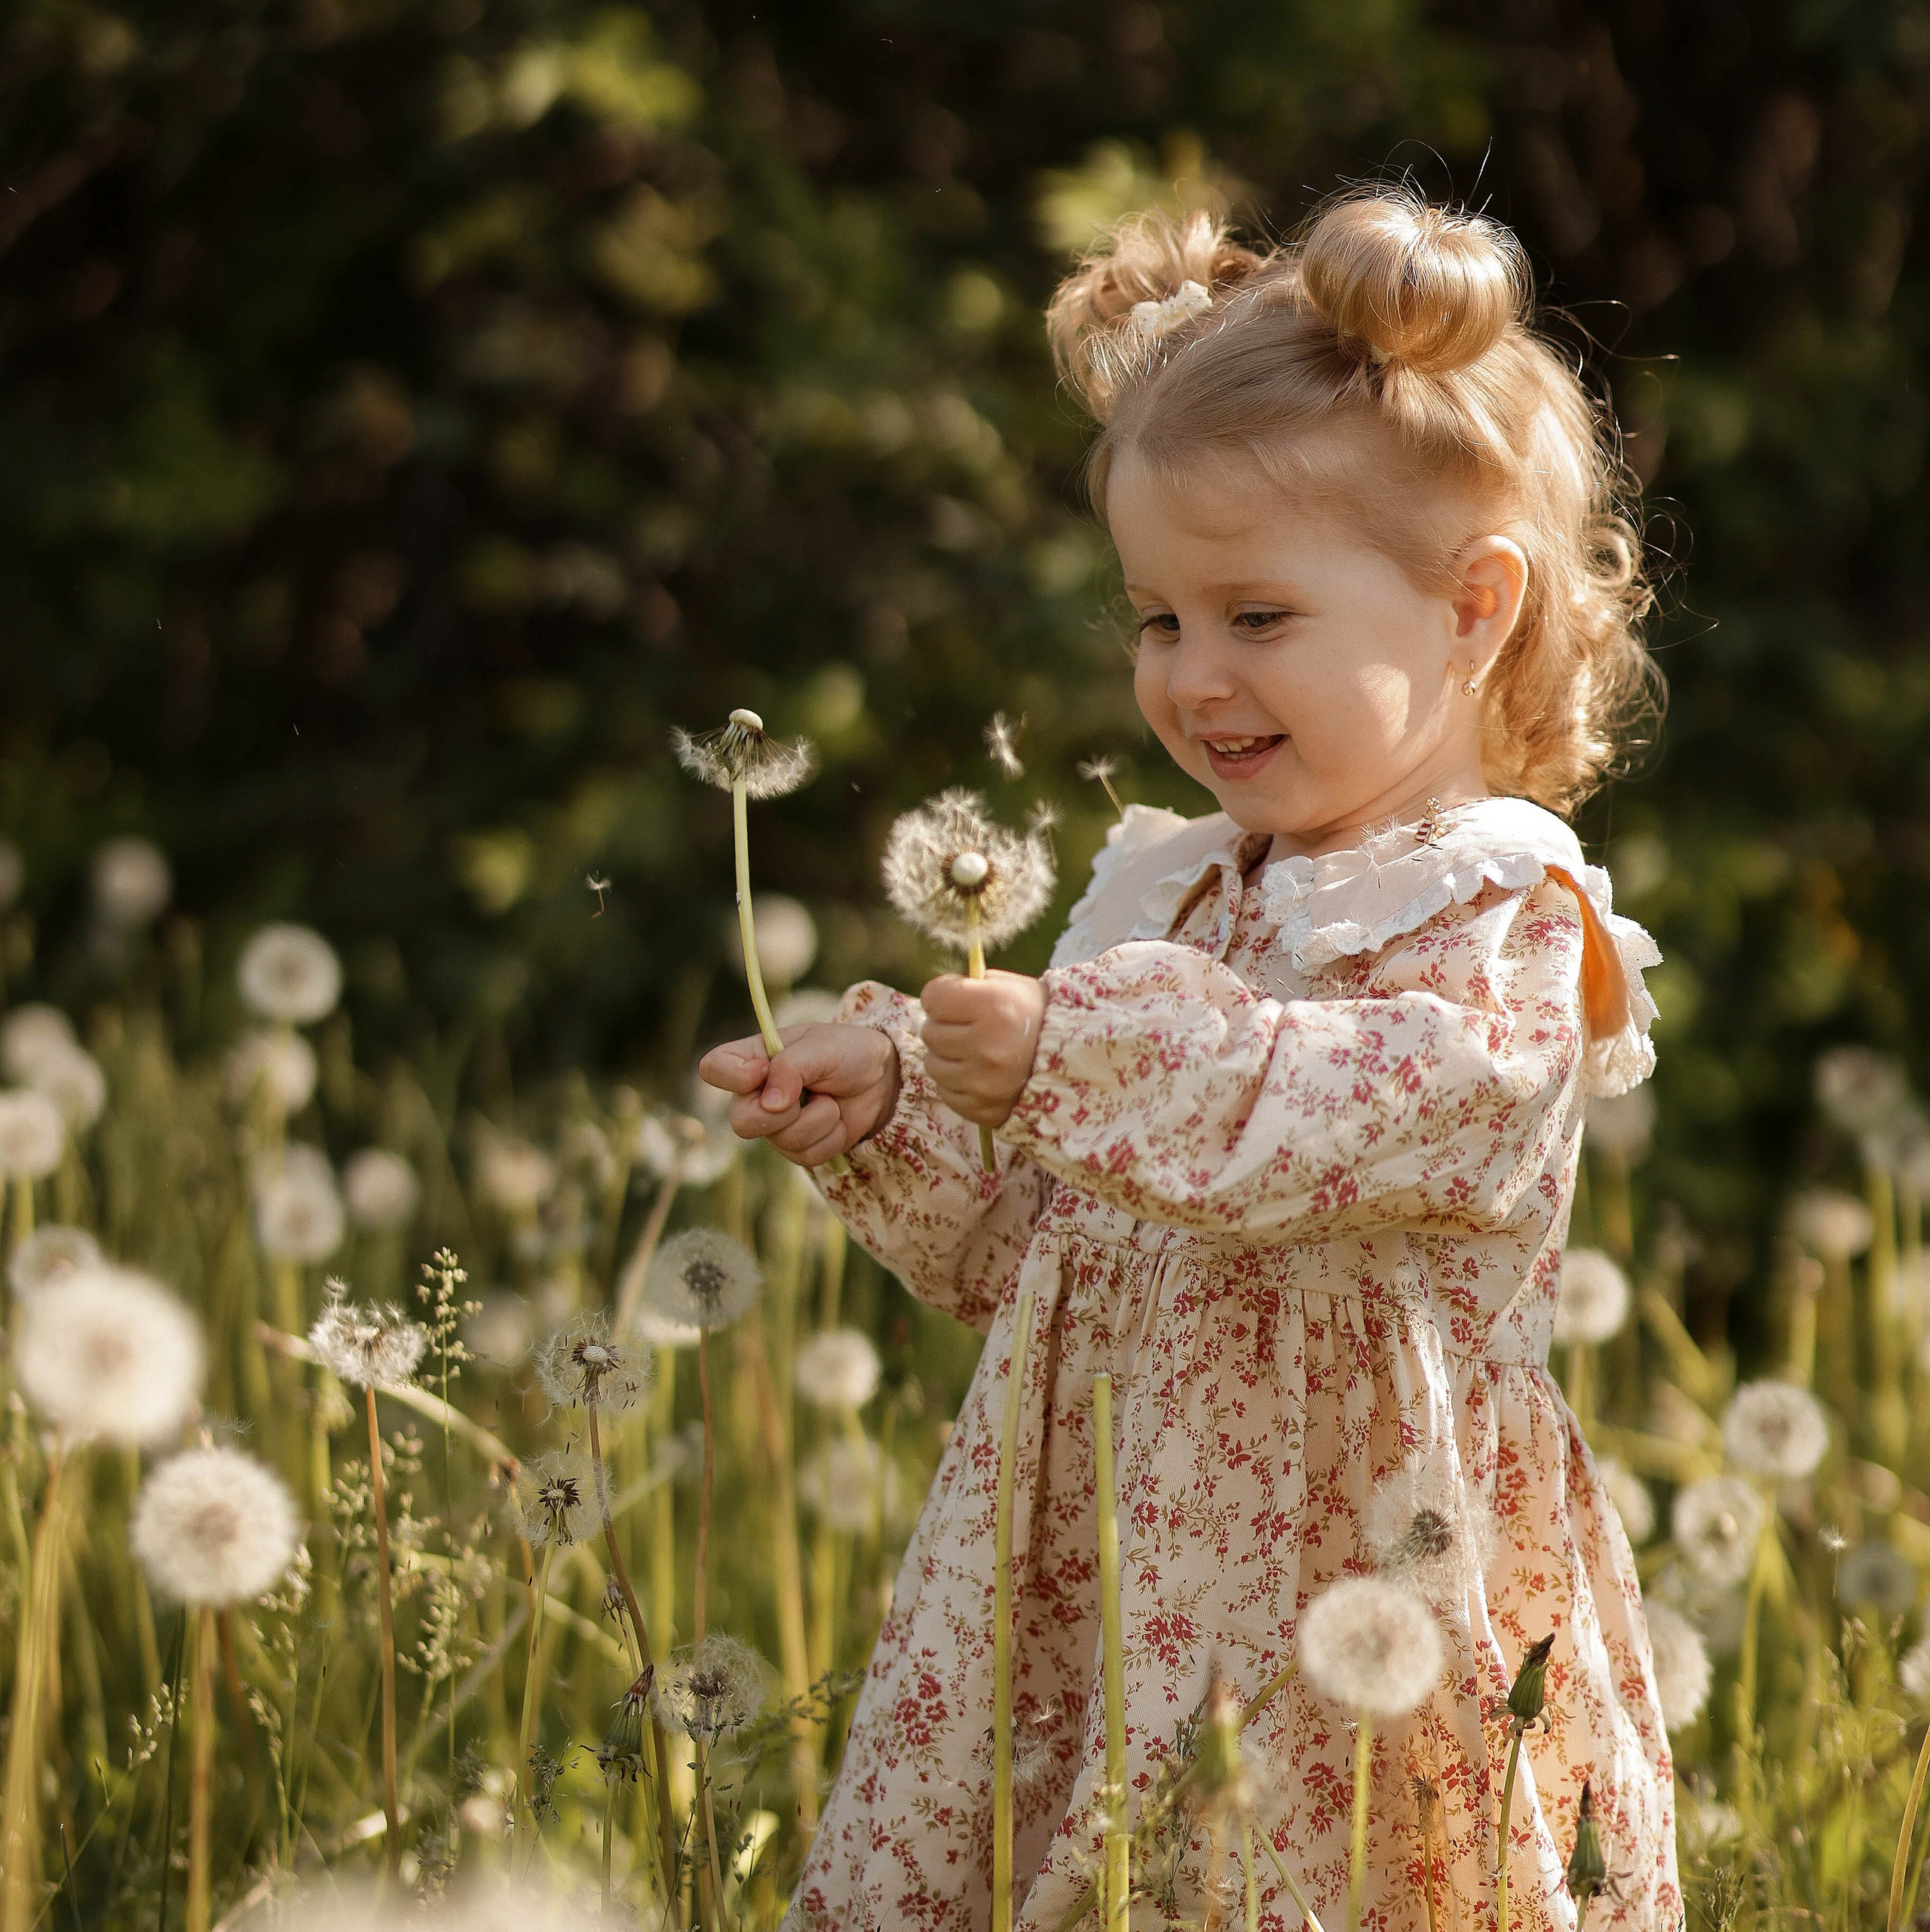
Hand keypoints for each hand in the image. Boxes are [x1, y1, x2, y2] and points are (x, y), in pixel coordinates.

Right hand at [698, 1024, 901, 1168]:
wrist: (881, 1080)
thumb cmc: (847, 1052)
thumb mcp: (822, 1047)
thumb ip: (792, 1068)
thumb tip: (771, 1104)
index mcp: (752, 1058)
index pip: (713, 1068)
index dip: (734, 1076)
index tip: (765, 1070)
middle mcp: (756, 1094)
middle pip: (741, 1121)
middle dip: (784, 1112)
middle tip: (811, 1093)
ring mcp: (774, 1125)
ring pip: (780, 1141)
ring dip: (818, 1120)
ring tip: (831, 1100)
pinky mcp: (797, 1148)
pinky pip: (806, 1156)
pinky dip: (830, 1137)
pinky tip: (837, 1120)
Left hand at [918, 970, 1046, 1127]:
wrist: (1073, 1062)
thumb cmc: (1035, 1018)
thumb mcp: (1011, 987)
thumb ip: (970, 987)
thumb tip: (934, 997)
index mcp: (994, 1007)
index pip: (932, 997)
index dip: (942, 996)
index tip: (955, 1000)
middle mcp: (987, 1047)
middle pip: (929, 1032)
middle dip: (944, 1027)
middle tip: (968, 1029)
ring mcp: (983, 1083)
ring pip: (932, 1064)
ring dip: (947, 1057)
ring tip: (974, 1052)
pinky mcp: (981, 1109)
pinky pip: (945, 1091)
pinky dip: (957, 1083)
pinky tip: (979, 1075)